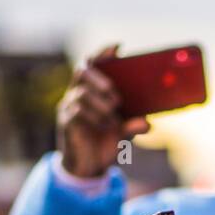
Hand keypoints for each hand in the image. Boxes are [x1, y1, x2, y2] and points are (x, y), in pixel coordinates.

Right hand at [56, 44, 150, 177]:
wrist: (89, 168)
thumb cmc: (105, 143)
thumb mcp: (124, 134)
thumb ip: (133, 125)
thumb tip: (148, 123)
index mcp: (92, 91)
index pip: (93, 64)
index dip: (103, 54)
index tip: (117, 46)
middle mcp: (77, 94)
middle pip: (82, 71)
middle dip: (100, 78)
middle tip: (115, 93)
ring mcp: (69, 107)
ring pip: (81, 93)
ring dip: (101, 103)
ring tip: (113, 116)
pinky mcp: (66, 122)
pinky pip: (77, 111)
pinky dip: (95, 117)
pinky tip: (106, 126)